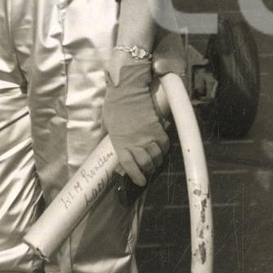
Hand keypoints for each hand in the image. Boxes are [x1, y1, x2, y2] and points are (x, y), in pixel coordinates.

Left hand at [102, 59, 168, 186]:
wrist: (128, 90)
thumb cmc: (114, 106)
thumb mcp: (108, 125)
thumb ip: (113, 138)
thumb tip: (111, 148)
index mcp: (120, 143)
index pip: (130, 166)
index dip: (136, 176)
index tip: (140, 182)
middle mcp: (135, 142)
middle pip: (146, 163)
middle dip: (148, 170)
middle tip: (148, 171)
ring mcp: (148, 136)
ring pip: (157, 156)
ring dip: (157, 161)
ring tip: (155, 162)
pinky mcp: (158, 128)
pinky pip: (164, 145)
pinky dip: (164, 150)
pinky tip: (161, 149)